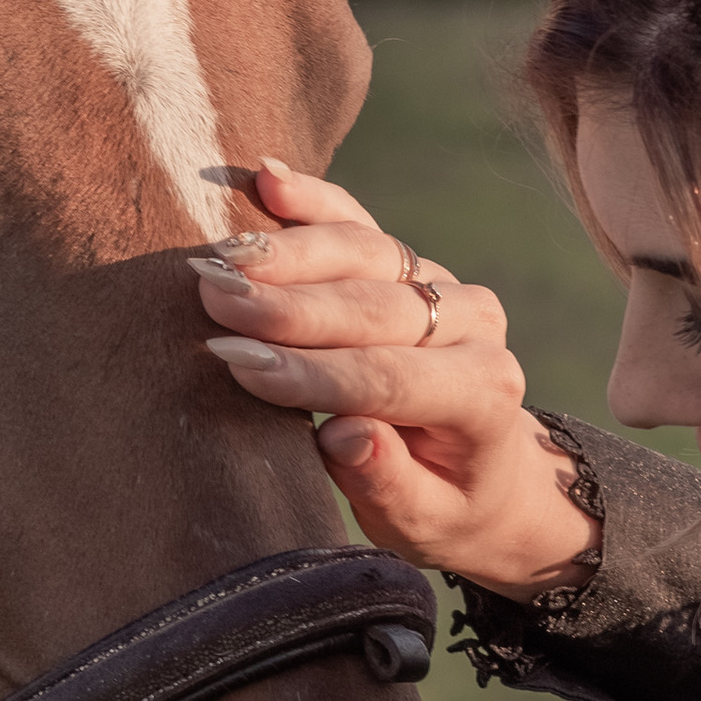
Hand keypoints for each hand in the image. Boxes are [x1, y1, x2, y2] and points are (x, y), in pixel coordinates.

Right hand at [193, 160, 598, 593]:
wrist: (490, 475)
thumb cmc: (444, 506)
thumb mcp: (422, 522)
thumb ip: (388, 482)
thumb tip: (345, 435)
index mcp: (484, 393)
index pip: (386, 377)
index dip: (308, 372)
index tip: (235, 364)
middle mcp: (474, 327)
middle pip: (371, 307)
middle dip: (285, 306)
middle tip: (211, 300)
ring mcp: (443, 287)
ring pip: (365, 254)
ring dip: (288, 253)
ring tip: (220, 259)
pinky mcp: (412, 265)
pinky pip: (360, 223)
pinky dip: (314, 199)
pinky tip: (264, 178)